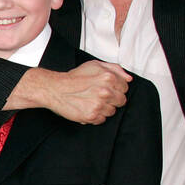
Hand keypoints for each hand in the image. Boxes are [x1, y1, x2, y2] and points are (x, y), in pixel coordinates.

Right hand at [12, 61, 130, 124]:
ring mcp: (99, 105)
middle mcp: (105, 91)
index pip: (125, 88)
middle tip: (99, 96)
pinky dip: (95, 116)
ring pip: (112, 111)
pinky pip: (102, 120)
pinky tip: (87, 108)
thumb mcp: (95, 65)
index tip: (106, 88)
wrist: (56, 89)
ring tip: (92, 101)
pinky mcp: (91, 116)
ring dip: (104, 108)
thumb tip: (129, 78)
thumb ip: (115, 69)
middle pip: (121, 101)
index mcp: (108, 78)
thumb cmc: (74, 77)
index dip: (116, 88)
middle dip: (112, 99)